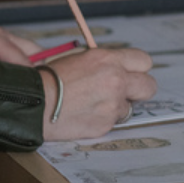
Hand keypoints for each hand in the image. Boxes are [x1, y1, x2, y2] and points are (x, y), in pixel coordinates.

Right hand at [38, 46, 157, 140]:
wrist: (34, 102)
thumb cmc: (51, 78)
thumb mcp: (80, 58)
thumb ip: (104, 63)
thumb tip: (117, 66)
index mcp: (109, 60)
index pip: (143, 61)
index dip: (137, 68)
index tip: (130, 73)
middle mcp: (116, 81)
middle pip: (149, 86)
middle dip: (139, 89)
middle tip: (125, 91)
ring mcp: (113, 105)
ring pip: (130, 107)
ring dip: (117, 107)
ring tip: (95, 104)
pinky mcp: (106, 124)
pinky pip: (113, 122)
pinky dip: (103, 119)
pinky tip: (86, 114)